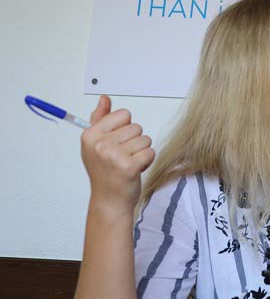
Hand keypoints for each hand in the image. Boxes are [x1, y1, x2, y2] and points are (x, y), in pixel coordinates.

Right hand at [80, 96, 154, 211]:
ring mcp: (113, 155)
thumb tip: (104, 98)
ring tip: (128, 163)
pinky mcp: (128, 166)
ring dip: (141, 152)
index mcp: (90, 135)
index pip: (123, 114)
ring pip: (145, 139)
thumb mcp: (96, 144)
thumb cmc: (105, 171)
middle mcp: (100, 144)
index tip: (116, 142)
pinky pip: (150, 152)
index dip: (125, 128)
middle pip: (136, 127)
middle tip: (122, 157)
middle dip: (134, 142)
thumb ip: (100, 119)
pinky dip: (147, 161)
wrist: (109, 200)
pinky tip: (135, 169)